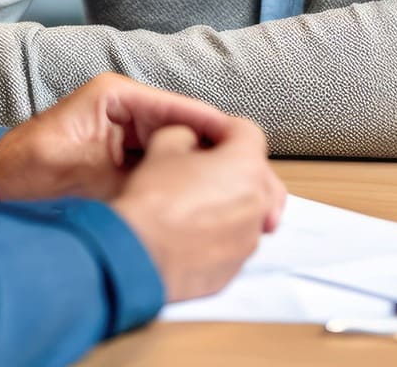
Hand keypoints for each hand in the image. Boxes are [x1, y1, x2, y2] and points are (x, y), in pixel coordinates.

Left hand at [0, 72, 279, 208]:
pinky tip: (206, 205)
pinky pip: (167, 169)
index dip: (219, 133)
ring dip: (209, 172)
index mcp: (119, 97)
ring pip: (185, 150)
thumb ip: (131, 171)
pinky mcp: (126, 160)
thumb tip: (178, 183)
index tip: (247, 153)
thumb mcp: (80, 169)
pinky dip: (187, 185)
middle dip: (222, 156)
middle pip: (192, 129)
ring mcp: (128, 135)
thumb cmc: (22, 170)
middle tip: (255, 183)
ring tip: (241, 195)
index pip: (183, 112)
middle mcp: (129, 111)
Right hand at [110, 117, 284, 302]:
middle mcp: (257, 204)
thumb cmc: (153, 204)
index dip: (223, 129)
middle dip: (231, 166)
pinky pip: (234, 240)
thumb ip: (185, 135)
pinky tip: (190, 230)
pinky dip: (219, 232)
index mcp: (246, 166)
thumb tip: (189, 142)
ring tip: (192, 201)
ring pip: (247, 209)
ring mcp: (248, 239)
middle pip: (255, 173)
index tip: (208, 134)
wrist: (138, 256)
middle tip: (202, 166)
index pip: (247, 133)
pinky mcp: (235, 267)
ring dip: (227, 201)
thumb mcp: (163, 148)